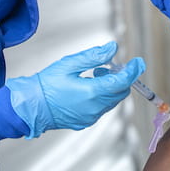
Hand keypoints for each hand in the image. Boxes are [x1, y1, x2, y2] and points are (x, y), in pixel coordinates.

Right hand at [6, 42, 143, 136]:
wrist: (31, 107)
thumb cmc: (46, 84)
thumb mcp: (70, 64)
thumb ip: (94, 56)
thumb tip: (113, 49)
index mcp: (92, 92)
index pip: (123, 81)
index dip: (133, 71)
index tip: (138, 62)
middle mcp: (94, 108)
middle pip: (120, 92)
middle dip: (121, 78)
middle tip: (109, 66)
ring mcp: (90, 117)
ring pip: (112, 101)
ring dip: (111, 87)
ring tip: (96, 74)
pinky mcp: (85, 122)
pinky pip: (101, 108)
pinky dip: (102, 97)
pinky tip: (88, 88)